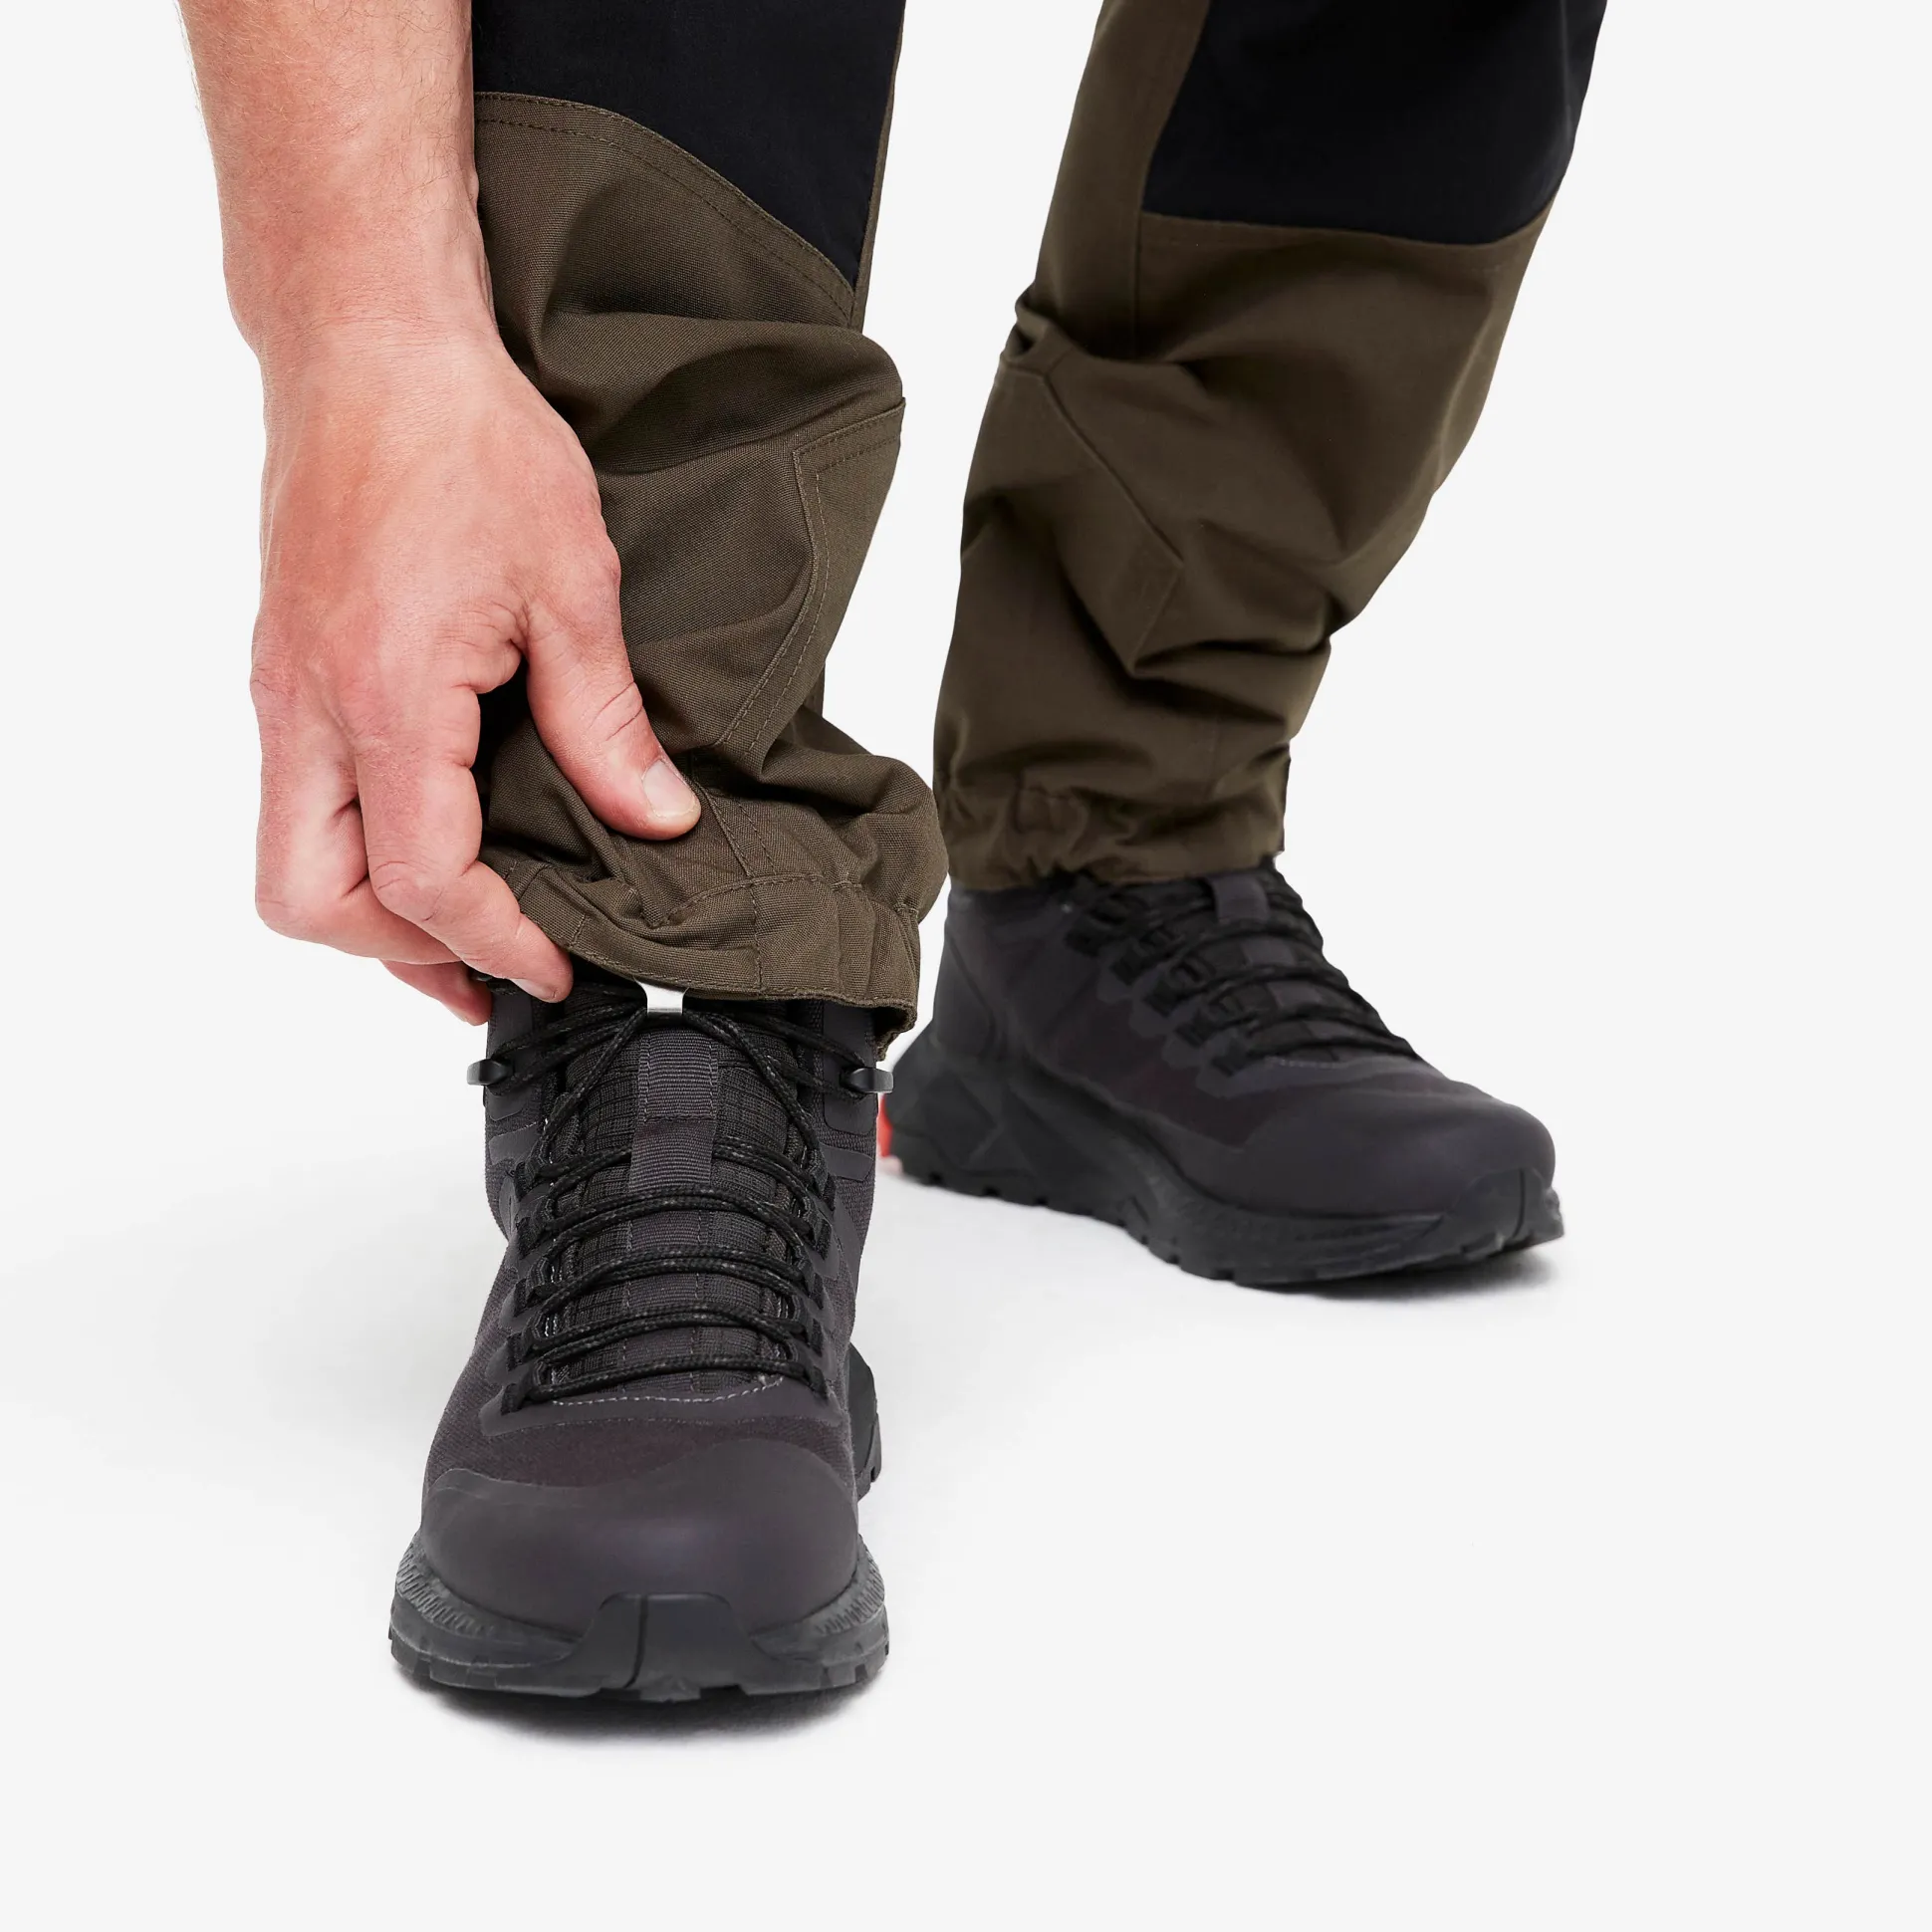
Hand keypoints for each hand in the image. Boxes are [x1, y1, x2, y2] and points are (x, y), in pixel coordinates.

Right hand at [246, 328, 698, 1021]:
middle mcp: (310, 706)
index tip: (556, 965)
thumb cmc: (462, 436)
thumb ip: (605, 721)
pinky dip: (354, 849)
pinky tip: (424, 841)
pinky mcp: (285, 667)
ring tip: (462, 933)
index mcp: (386, 695)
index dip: (495, 941)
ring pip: (286, 857)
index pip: (422, 879)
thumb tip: (655, 818)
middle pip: (310, 898)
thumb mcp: (569, 584)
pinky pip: (297, 799)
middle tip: (494, 966)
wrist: (371, 343)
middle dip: (402, 951)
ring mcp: (284, 688)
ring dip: (369, 911)